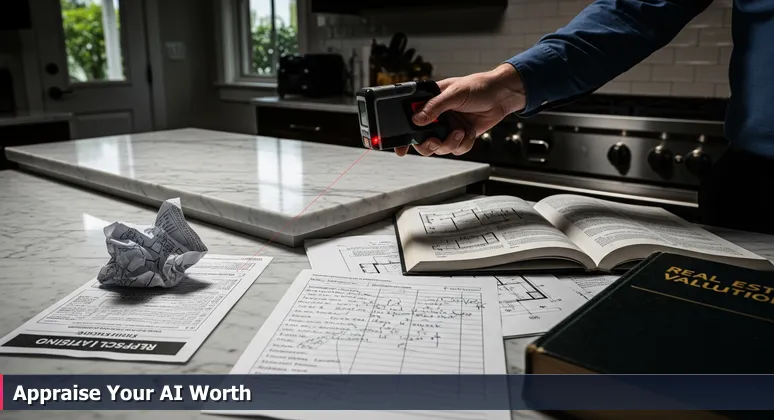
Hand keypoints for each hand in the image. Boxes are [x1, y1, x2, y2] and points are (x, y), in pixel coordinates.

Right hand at [395, 63, 525, 156]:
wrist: (502, 96)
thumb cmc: (478, 86)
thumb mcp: (454, 93)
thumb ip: (435, 106)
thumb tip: (416, 120)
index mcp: (429, 102)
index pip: (409, 119)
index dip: (403, 135)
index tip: (400, 147)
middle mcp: (436, 117)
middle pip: (421, 140)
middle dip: (427, 145)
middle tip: (434, 141)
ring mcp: (448, 127)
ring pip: (438, 148)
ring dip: (448, 144)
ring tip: (459, 132)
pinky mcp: (461, 136)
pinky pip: (456, 149)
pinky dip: (463, 144)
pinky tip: (469, 132)